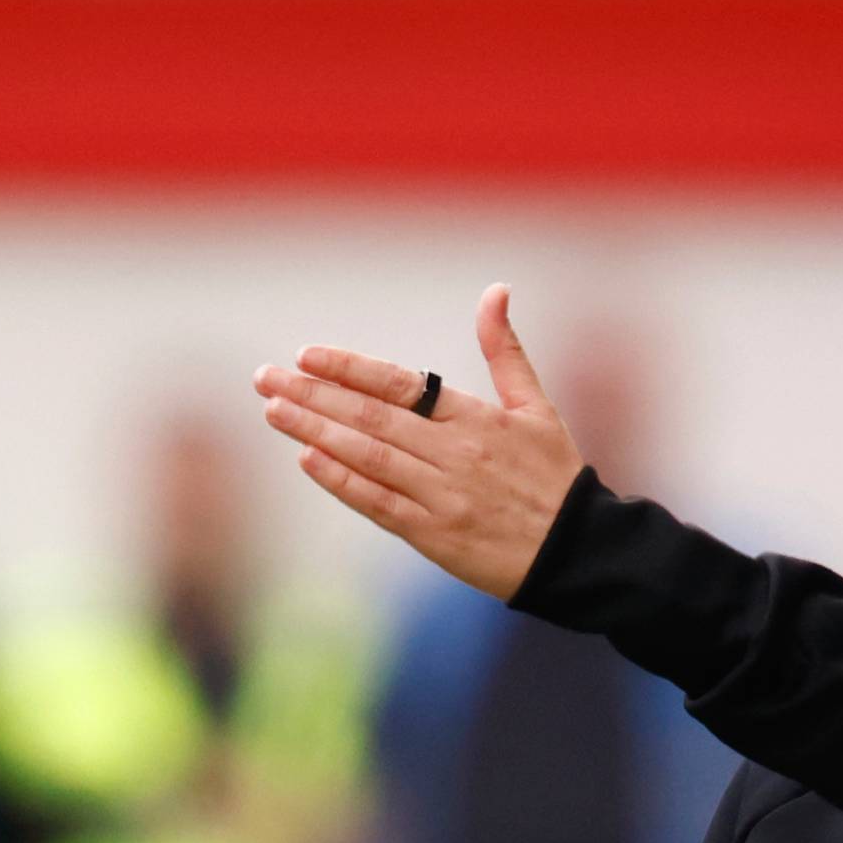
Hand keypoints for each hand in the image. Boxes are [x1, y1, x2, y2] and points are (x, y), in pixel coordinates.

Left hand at [252, 284, 583, 599]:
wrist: (577, 551)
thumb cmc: (554, 476)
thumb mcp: (536, 407)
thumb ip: (506, 351)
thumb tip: (496, 291)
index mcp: (477, 418)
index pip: (401, 384)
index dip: (350, 368)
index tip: (307, 356)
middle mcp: (455, 453)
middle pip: (372, 417)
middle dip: (312, 395)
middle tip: (266, 377)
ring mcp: (442, 495)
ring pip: (367, 456)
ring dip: (314, 431)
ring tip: (273, 411)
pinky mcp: (434, 535)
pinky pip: (378, 503)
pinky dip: (341, 481)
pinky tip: (308, 459)